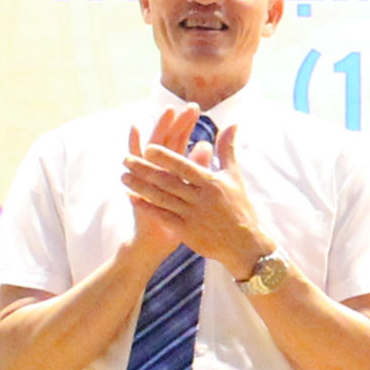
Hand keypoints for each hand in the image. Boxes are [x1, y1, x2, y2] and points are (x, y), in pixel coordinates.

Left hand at [122, 107, 267, 271]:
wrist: (246, 245)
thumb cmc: (240, 207)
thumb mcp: (234, 177)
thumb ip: (227, 149)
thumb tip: (231, 123)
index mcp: (212, 183)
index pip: (185, 166)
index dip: (165, 157)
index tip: (148, 147)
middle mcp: (201, 199)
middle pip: (167, 181)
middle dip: (144, 169)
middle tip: (126, 159)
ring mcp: (192, 216)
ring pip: (161, 198)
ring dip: (140, 187)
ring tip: (123, 176)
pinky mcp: (187, 233)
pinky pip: (162, 217)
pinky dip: (146, 207)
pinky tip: (132, 198)